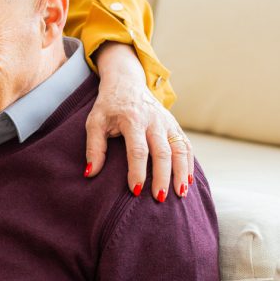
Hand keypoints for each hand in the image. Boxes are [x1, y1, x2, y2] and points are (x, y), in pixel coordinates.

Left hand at [87, 42, 193, 199]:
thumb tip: (91, 173)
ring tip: (180, 194)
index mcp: (132, 120)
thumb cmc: (108, 106)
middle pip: (162, 152)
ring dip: (182, 172)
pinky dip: (189, 163)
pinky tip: (187, 181)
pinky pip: (186, 145)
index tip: (136, 191)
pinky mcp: (174, 124)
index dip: (137, 171)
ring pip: (179, 149)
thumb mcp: (95, 122)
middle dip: (163, 176)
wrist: (126, 82)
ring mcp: (166, 122)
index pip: (137, 150)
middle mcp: (153, 121)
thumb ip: (94, 147)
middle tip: (160, 198)